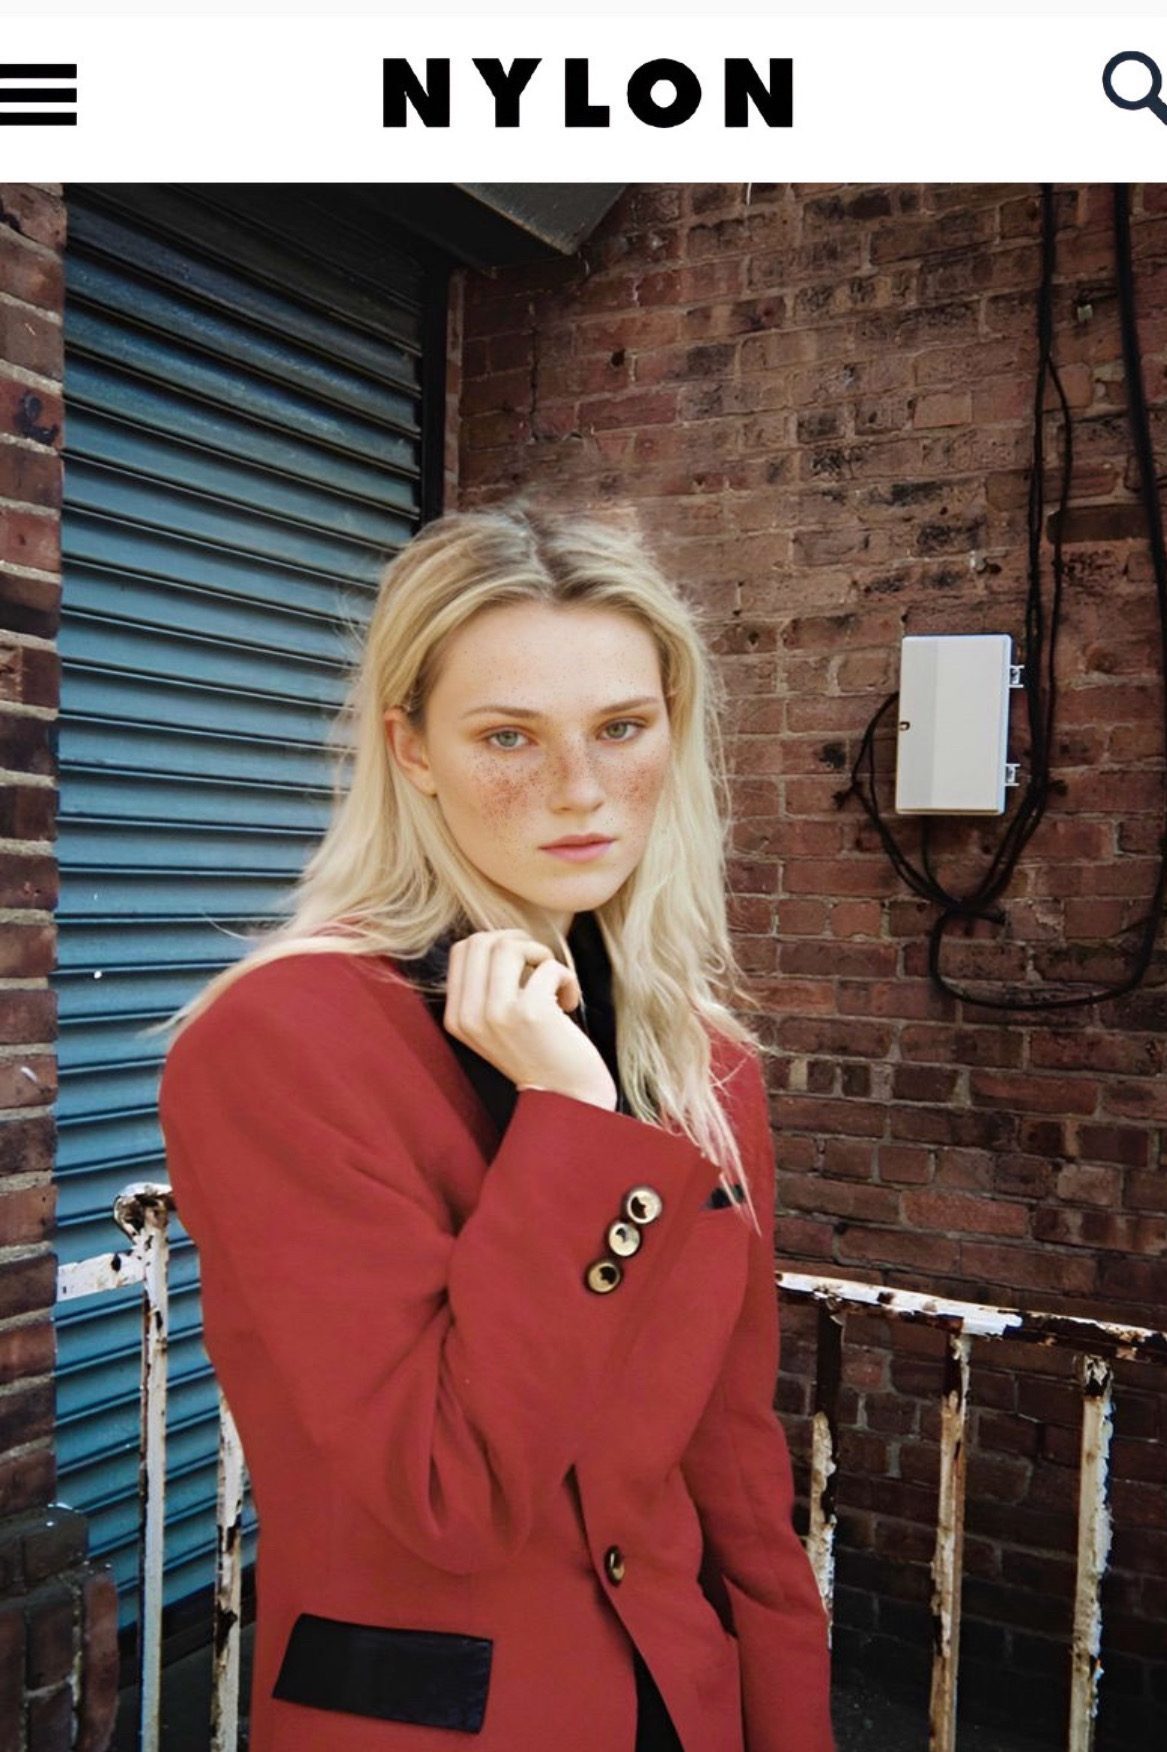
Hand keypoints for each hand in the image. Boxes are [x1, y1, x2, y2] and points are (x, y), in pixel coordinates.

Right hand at [443, 930, 617, 1109]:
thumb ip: (487, 987)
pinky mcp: (529, 1012)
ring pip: (509, 945)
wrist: (567, 1098)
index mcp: (456, 1017)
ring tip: (554, 981)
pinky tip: (570, 1002)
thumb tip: (500, 937)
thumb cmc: (538, 1052)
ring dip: (541, 954)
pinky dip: (567, 977)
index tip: (522, 964)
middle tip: (540, 967)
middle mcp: (469, 1015)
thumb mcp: (496, 1024)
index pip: (463, 950)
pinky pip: (549, 966)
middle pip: (483, 941)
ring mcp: (497, 1014)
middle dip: (519, 943)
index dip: (497, 943)